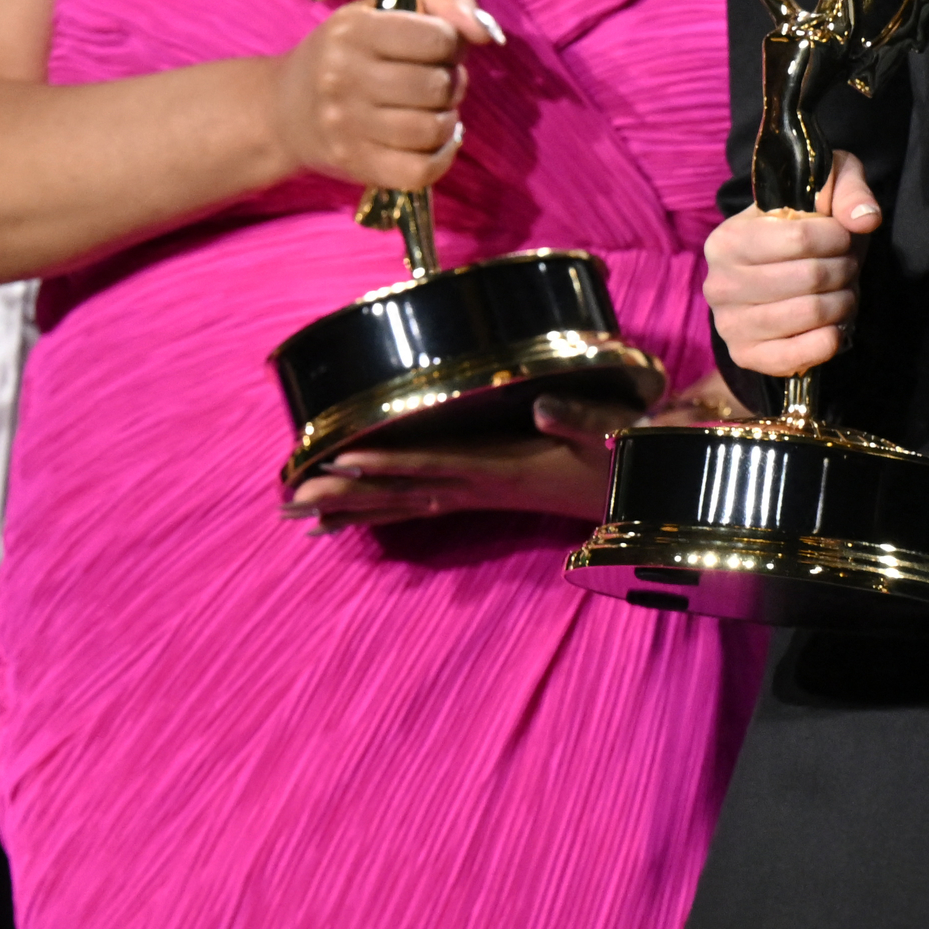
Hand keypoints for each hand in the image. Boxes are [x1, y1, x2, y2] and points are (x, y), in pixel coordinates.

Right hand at [267, 0, 487, 198]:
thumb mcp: (389, 6)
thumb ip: (449, 0)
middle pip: (438, 86)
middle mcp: (343, 76)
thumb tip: (488, 34)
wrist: (282, 110)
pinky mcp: (353, 163)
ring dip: (446, 120)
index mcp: (353, 31)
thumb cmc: (351, 51)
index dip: (451, 44)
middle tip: (433, 83)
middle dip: (450, 83)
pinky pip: (420, 172)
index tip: (434, 48)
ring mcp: (345, 124)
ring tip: (432, 110)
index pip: (439, 37)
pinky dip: (441, 158)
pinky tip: (435, 141)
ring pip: (432, 129)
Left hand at [282, 387, 643, 529]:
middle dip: (345, 495)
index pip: (433, 463)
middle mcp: (481, 486)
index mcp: (503, 467)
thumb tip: (543, 405)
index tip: (339, 456)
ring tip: (299, 517)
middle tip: (288, 501)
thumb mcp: (612, 433)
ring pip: (403, 504)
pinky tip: (351, 523)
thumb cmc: (625, 461)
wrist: (640, 500)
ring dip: (351, 510)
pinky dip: (380, 514)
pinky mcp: (483, 494)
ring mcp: (479, 494)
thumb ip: (579, 420)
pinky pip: (420, 507)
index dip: (386, 460)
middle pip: (402, 492)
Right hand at [706, 150, 878, 378]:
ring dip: (842, 302)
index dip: (837, 237)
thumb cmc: (806, 224)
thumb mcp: (826, 187)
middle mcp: (718, 283)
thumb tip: (866, 221)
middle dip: (844, 270)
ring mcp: (729, 324)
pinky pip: (795, 357)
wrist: (782, 268)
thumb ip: (849, 190)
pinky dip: (827, 340)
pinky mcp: (746, 356)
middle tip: (845, 267)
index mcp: (728, 239)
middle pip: (810, 277)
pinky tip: (832, 325)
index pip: (800, 238)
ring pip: (810, 314)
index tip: (842, 236)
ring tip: (841, 292)